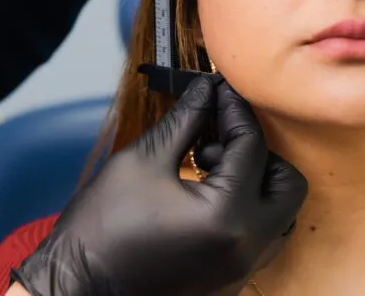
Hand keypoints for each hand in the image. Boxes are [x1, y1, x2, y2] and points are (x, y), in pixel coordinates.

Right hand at [11, 74, 307, 295]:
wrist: (77, 288)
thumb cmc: (101, 227)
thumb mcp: (143, 161)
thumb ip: (186, 120)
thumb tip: (207, 90)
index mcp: (228, 215)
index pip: (252, 146)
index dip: (235, 110)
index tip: (219, 90)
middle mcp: (247, 247)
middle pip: (287, 184)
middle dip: (259, 152)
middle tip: (217, 137)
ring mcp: (241, 270)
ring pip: (281, 215)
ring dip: (257, 183)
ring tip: (209, 168)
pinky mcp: (229, 281)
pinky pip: (261, 238)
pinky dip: (247, 210)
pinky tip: (208, 195)